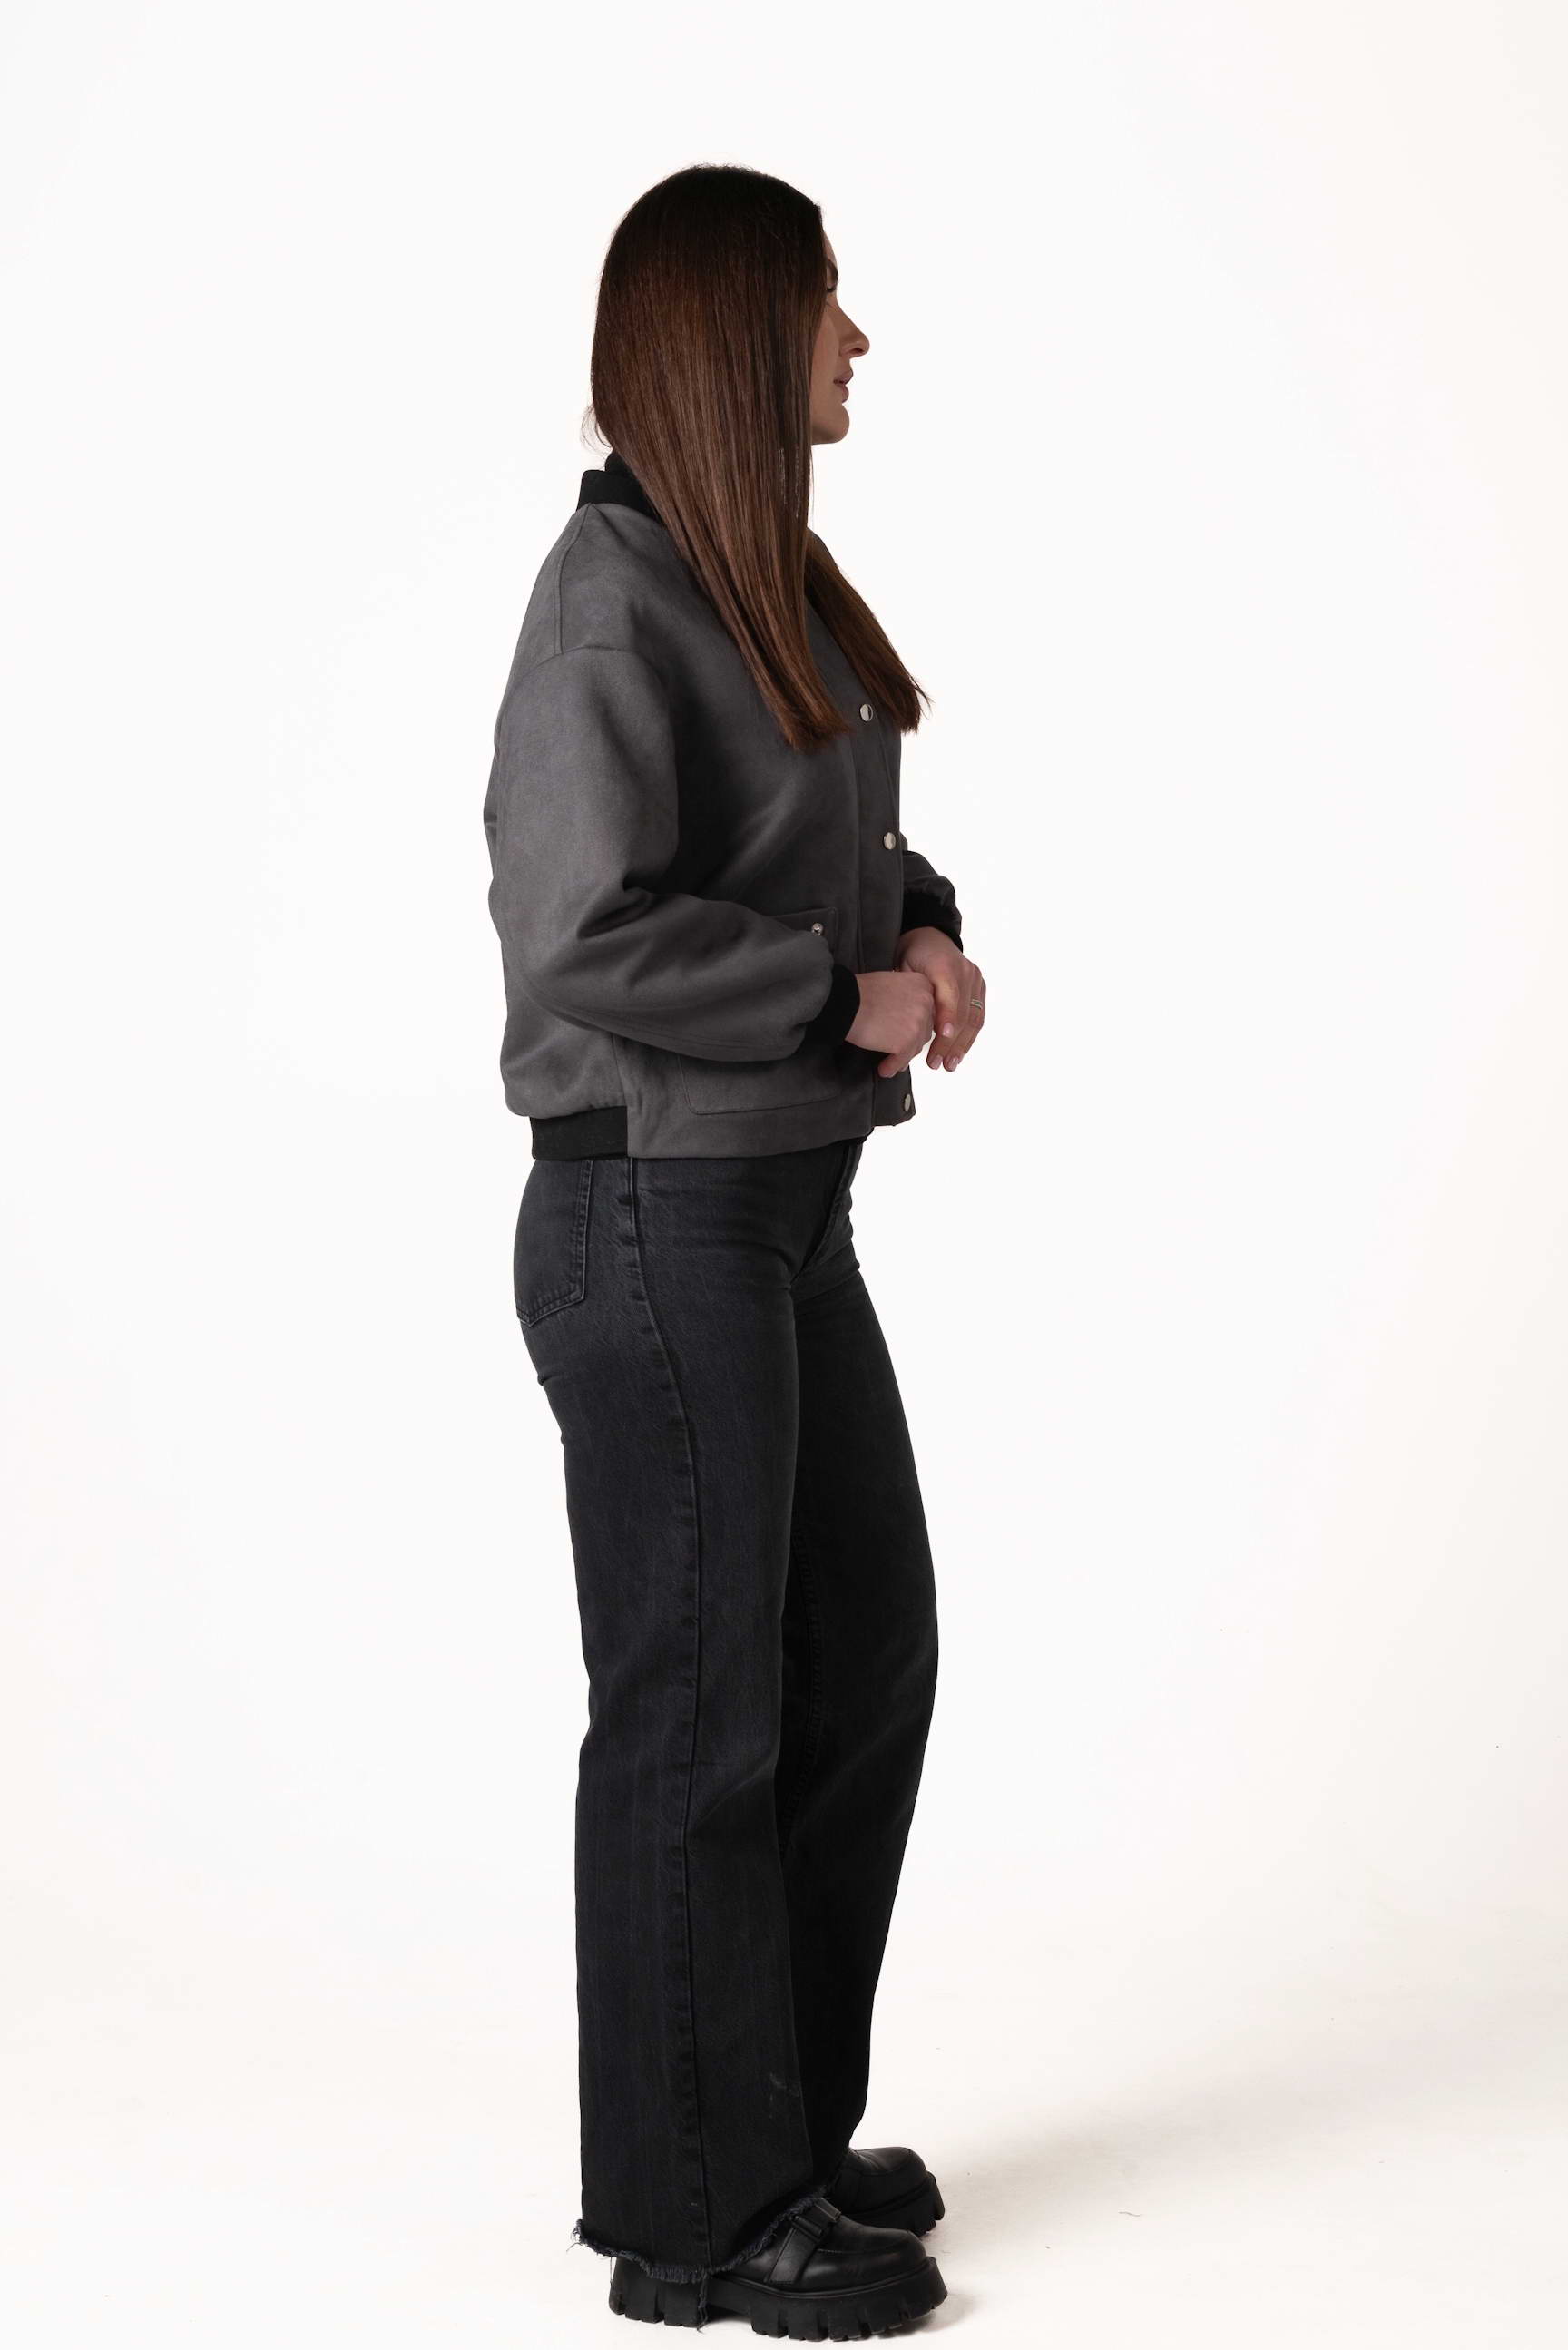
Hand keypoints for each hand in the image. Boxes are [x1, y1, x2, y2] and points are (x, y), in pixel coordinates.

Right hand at [845, 968, 937, 1077]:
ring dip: (903, 1054)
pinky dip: (893, 1065)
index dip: (915, 1021)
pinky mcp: (906, 1042)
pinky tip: (885, 1069)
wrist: (845, 1003)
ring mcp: (918, 1023)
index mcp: (922, 984)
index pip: (927, 1008)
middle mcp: (925, 1002)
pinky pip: (903, 1059)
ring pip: (916, 1046)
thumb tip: (908, 1014)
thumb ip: (906, 996)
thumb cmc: (860, 992)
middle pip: (924, 1028)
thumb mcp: (891, 983)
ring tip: (892, 1061)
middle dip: (911, 1039)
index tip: (906, 1029)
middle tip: (898, 1046)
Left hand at [895, 926, 985, 1071]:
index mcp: (943, 964)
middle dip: (951, 1041)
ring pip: (974, 1017)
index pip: (949, 995)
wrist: (929, 938)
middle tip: (937, 1063)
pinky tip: (959, 1053)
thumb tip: (917, 1024)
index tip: (941, 1037)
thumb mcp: (904, 970)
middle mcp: (965, 971)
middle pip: (963, 1011)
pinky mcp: (980, 986)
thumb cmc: (911, 956)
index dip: (946, 1017)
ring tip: (950, 1064)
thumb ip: (913, 993)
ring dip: (962, 1044)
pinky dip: (969, 1037)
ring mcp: (975, 978)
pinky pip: (978, 1015)